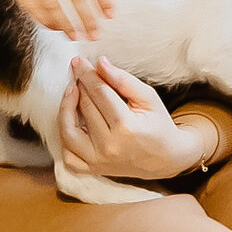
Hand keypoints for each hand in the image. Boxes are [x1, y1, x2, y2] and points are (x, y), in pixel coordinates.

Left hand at [58, 56, 207, 180]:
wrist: (166, 158)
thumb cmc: (158, 124)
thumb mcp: (148, 98)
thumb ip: (124, 80)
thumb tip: (100, 63)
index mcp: (126, 127)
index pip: (100, 93)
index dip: (87, 74)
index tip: (79, 61)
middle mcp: (109, 146)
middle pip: (85, 108)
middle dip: (79, 85)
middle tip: (77, 71)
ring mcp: (99, 161)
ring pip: (68, 131)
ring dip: (65, 108)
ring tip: (71, 91)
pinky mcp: (93, 169)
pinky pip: (68, 155)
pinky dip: (65, 137)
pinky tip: (71, 120)